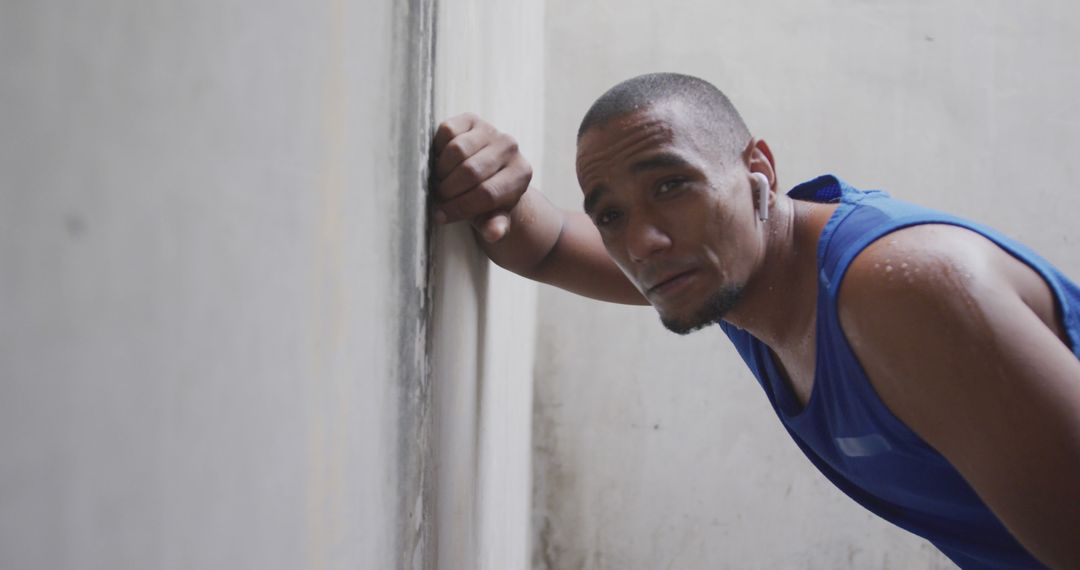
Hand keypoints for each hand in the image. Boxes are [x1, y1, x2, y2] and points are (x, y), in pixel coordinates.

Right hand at [432, 113, 532, 242]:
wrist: (487, 172)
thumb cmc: (490, 200)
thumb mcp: (494, 217)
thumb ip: (494, 227)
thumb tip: (494, 233)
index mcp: (521, 174)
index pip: (486, 193)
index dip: (459, 207)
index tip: (442, 216)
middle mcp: (510, 147)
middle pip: (470, 172)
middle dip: (448, 190)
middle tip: (439, 198)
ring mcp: (491, 130)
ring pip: (456, 151)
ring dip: (441, 171)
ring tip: (441, 182)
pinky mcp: (472, 119)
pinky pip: (446, 132)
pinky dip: (437, 149)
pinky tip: (441, 162)